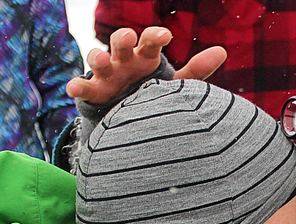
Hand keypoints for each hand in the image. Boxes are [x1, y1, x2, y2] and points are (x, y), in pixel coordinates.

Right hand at [65, 27, 226, 104]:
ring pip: (98, 60)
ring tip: (100, 60)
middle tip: (127, 36)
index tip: (166, 36)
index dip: (156, 37)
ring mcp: (106, 75)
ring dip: (97, 57)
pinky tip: (73, 87)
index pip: (151, 41)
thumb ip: (196, 70)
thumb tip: (222, 51)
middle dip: (122, 38)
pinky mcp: (93, 92)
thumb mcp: (173, 83)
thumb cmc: (153, 92)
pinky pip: (83, 87)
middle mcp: (124, 60)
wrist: (129, 114)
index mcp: (145, 56)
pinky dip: (78, 86)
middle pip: (121, 43)